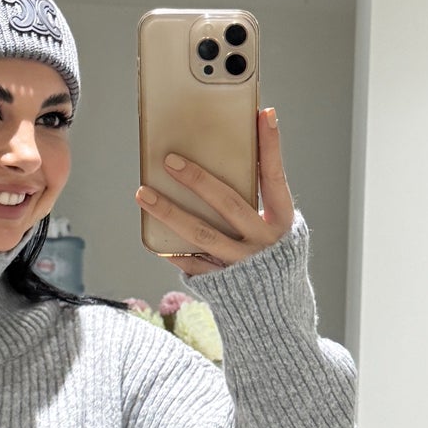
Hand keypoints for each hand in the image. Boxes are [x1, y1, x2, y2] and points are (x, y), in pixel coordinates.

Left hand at [135, 107, 293, 278]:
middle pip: (228, 204)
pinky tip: (150, 233)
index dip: (270, 147)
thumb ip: (256, 202)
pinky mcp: (222, 284)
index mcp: (283, 222)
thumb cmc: (271, 258)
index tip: (263, 113)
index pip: (274, 178)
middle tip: (170, 160)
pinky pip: (192, 262)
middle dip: (198, 179)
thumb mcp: (275, 228)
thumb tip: (218, 162)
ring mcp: (242, 264)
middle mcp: (264, 242)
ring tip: (143, 193)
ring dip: (169, 211)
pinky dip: (172, 247)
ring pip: (201, 233)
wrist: (276, 313)